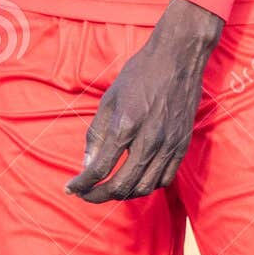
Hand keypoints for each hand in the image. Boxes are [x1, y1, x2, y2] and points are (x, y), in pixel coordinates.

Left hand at [66, 0, 223, 203]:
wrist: (178, 58)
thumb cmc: (140, 74)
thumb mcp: (110, 99)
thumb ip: (97, 134)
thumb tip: (87, 165)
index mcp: (125, 125)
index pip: (100, 169)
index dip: (82, 184)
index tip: (71, 188)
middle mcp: (148, 139)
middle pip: (121, 185)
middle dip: (98, 196)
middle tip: (86, 194)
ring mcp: (168, 144)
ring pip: (143, 188)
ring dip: (123, 195)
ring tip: (109, 189)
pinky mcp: (182, 145)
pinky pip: (164, 179)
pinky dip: (146, 186)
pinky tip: (135, 180)